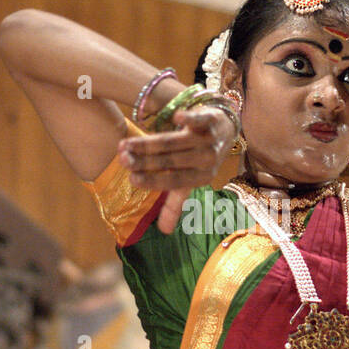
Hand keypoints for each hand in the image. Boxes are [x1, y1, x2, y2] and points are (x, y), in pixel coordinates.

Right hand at [117, 103, 238, 233]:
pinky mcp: (210, 119)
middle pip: (171, 161)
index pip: (174, 181)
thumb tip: (163, 231)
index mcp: (202, 177)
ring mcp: (209, 139)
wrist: (225, 129)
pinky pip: (199, 120)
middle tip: (122, 159)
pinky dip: (189, 118)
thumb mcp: (190, 180)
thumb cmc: (200, 158)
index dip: (153, 181)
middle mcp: (207, 159)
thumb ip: (176, 202)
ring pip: (175, 141)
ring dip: (149, 143)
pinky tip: (176, 117)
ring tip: (126, 144)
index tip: (131, 179)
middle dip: (144, 161)